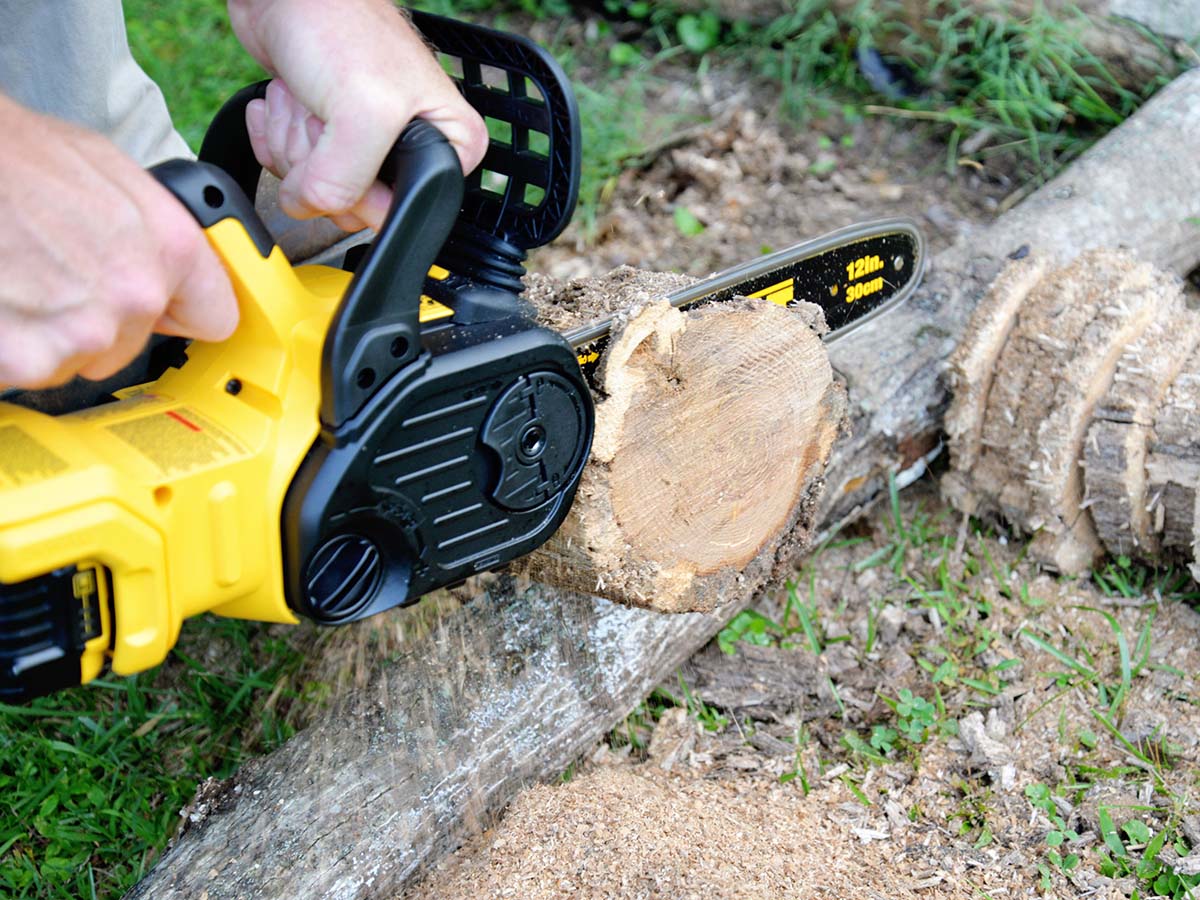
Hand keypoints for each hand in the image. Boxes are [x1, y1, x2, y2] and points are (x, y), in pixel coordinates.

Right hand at [0, 96, 236, 389]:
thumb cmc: (14, 156)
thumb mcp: (105, 169)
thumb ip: (148, 229)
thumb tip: (161, 265)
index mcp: (170, 249)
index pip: (213, 317)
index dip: (178, 313)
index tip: (161, 313)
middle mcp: (137, 296)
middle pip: (128, 345)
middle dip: (92, 321)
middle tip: (48, 273)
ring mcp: (84, 332)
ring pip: (73, 361)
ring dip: (43, 335)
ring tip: (15, 278)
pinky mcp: (29, 358)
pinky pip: (23, 370)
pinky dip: (6, 347)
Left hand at [229, 0, 487, 232]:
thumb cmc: (338, 23)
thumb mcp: (362, 112)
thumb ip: (346, 181)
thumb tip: (316, 209)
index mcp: (449, 146)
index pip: (400, 212)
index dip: (360, 191)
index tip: (350, 144)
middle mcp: (411, 150)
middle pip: (351, 207)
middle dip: (319, 161)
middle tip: (325, 113)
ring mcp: (364, 147)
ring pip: (316, 190)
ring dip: (293, 142)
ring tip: (308, 97)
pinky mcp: (323, 140)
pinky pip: (289, 173)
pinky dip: (274, 137)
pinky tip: (288, 100)